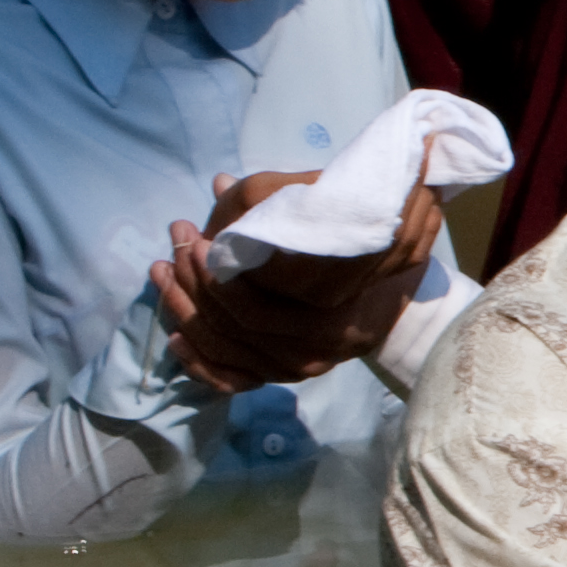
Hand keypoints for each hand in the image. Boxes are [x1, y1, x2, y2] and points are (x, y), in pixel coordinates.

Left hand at [146, 158, 446, 390]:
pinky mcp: (289, 375)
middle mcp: (314, 348)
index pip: (250, 301)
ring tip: (163, 273)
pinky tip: (175, 337)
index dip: (211, 270)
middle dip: (191, 283)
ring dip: (185, 313)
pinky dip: (201, 363)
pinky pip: (235, 380)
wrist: (404, 288)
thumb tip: (219, 186)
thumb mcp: (328, 213)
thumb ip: (272, 201)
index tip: (192, 235)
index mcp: (327, 311)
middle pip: (233, 325)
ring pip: (227, 351)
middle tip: (174, 242)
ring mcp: (301, 367)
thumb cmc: (364, 242)